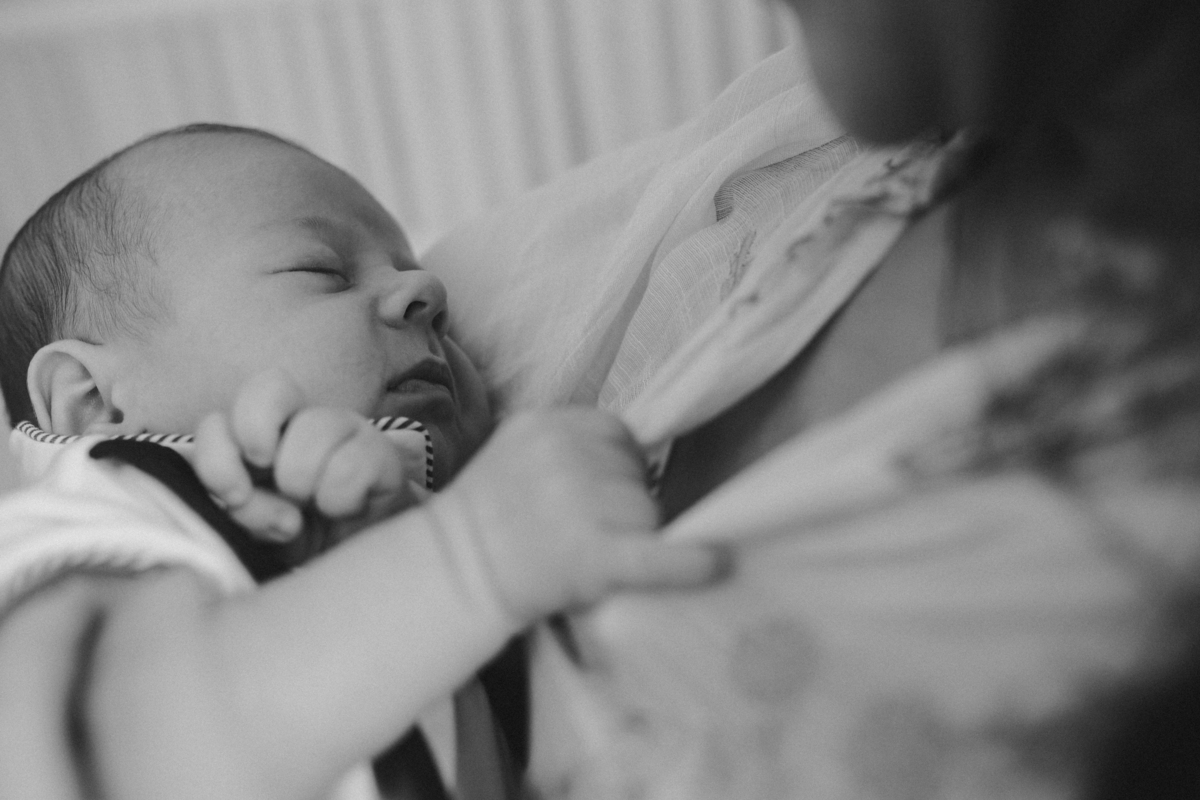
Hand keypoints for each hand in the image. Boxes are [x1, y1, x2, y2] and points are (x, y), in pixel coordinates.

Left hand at [192, 370, 427, 547]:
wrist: (362, 560)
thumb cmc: (304, 539)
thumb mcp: (260, 531)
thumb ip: (240, 508)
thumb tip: (242, 497)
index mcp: (260, 439)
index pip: (221, 419)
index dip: (219, 455)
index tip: (234, 497)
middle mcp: (301, 422)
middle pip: (269, 387)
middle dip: (257, 437)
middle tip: (270, 484)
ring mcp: (346, 430)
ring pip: (314, 426)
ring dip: (303, 481)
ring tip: (315, 508)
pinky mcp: (384, 454)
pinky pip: (352, 462)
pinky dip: (340, 498)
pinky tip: (345, 511)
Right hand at [421, 408, 728, 624]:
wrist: (450, 575)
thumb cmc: (486, 519)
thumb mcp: (517, 451)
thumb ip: (568, 443)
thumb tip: (638, 455)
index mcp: (546, 424)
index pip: (617, 434)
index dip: (616, 467)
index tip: (598, 494)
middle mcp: (564, 455)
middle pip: (633, 473)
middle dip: (622, 502)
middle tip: (579, 532)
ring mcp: (579, 504)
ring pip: (645, 512)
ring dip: (632, 536)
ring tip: (585, 556)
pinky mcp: (593, 556)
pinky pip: (658, 556)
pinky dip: (690, 563)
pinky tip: (718, 564)